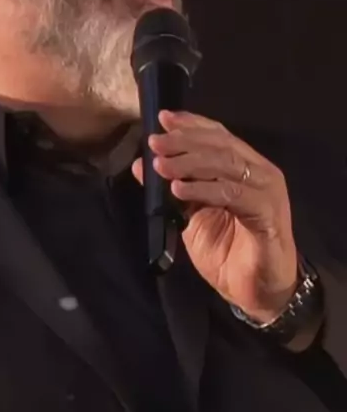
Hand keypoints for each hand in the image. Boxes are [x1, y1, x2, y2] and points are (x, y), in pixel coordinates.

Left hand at [132, 110, 298, 322]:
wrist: (256, 291)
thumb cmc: (228, 252)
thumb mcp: (191, 216)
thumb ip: (172, 187)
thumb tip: (142, 164)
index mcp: (244, 167)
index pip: (218, 134)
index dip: (191, 124)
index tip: (162, 119)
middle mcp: (259, 172)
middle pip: (220, 145)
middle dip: (184, 141)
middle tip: (155, 143)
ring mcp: (267, 191)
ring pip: (225, 164)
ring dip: (189, 163)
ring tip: (161, 167)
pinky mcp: (268, 214)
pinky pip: (233, 195)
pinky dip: (204, 190)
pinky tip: (179, 191)